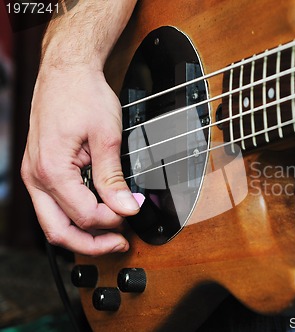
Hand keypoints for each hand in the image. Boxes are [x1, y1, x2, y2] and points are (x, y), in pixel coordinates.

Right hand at [21, 66, 138, 254]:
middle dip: (92, 243)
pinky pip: (55, 207)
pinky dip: (75, 217)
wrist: (67, 72)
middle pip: (59, 231)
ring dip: (83, 234)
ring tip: (112, 234)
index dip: (113, 221)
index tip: (134, 213)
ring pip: (54, 223)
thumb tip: (128, 208)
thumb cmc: (83, 96)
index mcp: (51, 170)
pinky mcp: (42, 172)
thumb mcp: (107, 138)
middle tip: (120, 243)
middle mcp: (36, 178)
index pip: (84, 215)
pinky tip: (97, 215)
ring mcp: (35, 176)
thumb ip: (114, 179)